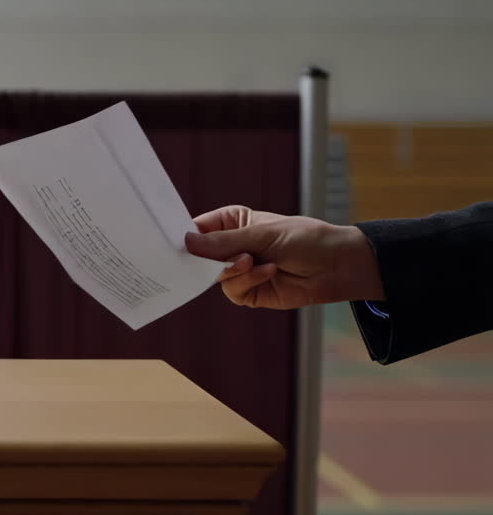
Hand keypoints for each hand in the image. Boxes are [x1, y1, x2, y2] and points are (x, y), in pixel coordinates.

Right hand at [184, 205, 383, 308]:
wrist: (336, 266)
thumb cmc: (304, 239)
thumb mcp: (261, 234)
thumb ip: (223, 243)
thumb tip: (186, 243)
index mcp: (231, 222)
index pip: (198, 229)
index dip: (184, 237)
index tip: (176, 243)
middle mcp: (231, 246)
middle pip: (200, 256)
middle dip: (207, 259)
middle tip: (217, 256)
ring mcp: (238, 270)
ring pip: (213, 276)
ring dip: (234, 270)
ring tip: (254, 261)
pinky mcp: (248, 292)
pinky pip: (232, 290)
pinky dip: (248, 282)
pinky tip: (268, 272)